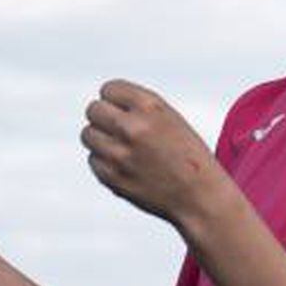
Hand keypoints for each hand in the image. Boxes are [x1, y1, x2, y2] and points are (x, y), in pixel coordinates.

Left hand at [80, 80, 223, 228]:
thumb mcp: (168, 118)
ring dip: (101, 138)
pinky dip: (104, 161)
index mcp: (150, 107)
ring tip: (122, 147)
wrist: (198, 196)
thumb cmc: (186, 154)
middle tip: (120, 129)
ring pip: (88, 134)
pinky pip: (93, 159)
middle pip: (93, 110)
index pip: (108, 89)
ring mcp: (120, 154)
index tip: (126, 111)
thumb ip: (135, 108)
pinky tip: (125, 166)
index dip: (116, 100)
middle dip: (103, 117)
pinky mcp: (112, 177)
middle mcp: (133, 127)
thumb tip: (98, 106)